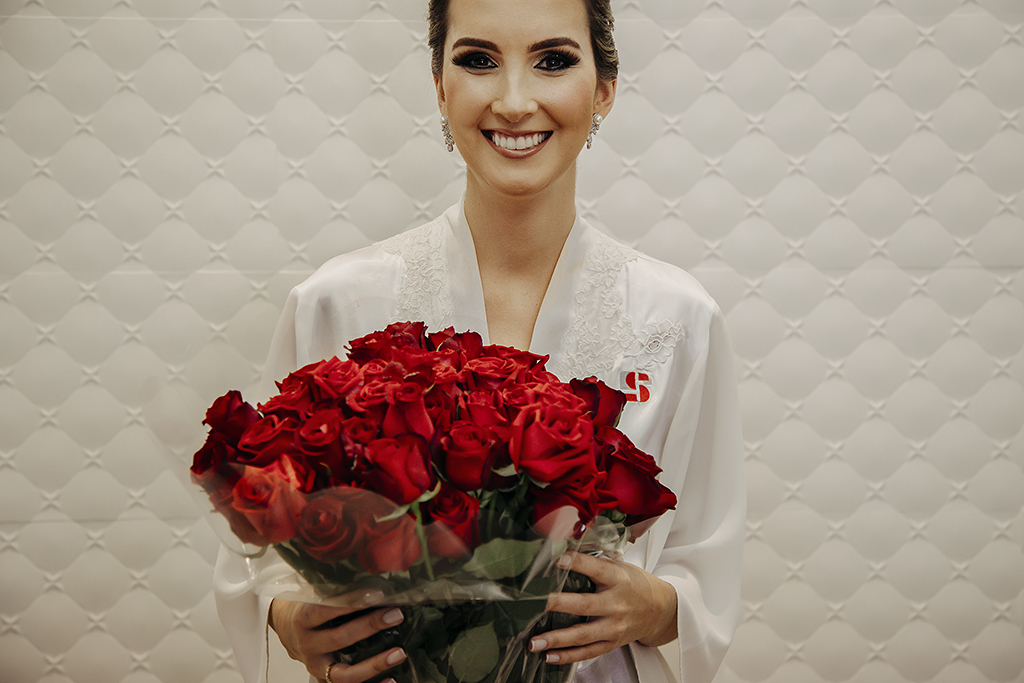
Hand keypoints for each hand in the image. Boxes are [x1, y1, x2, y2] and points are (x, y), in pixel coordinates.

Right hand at [270, 597, 407, 682]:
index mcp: (303, 619)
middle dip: (370, 627)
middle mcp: (308, 645)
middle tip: (395, 615)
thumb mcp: (314, 594)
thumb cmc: (307, 607)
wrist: (286, 628)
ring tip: (399, 653)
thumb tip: (375, 582)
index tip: (377, 595)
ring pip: (344, 672)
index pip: (326, 610)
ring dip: (374, 664)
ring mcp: (316, 666)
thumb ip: (336, 592)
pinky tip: (391, 679)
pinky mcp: (325, 679)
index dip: (351, 603)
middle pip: (339, 639)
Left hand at [530, 553, 677, 664]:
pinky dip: (568, 656)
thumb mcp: (620, 567)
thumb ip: (595, 562)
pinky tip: (550, 656)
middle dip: (557, 604)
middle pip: (584, 605)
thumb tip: (563, 550)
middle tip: (534, 602)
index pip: (595, 568)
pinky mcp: (612, 643)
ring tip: (534, 641)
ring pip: (583, 635)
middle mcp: (616, 604)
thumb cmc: (634, 585)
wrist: (660, 610)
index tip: (557, 558)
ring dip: (556, 639)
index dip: (576, 562)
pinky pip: (588, 652)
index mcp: (618, 579)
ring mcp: (614, 627)